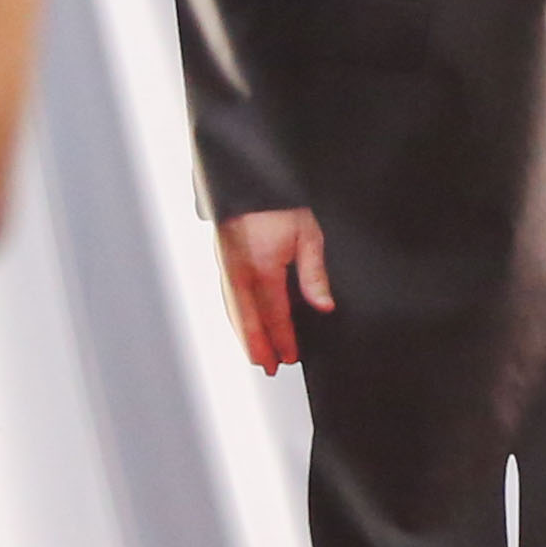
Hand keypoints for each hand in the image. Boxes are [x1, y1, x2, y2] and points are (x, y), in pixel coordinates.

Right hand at [217, 208, 331, 372]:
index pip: (275, 316)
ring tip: (254, 354)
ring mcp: (227, 267)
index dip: (283, 340)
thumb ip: (314, 274)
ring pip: (234, 312)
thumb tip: (323, 306)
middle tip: (267, 369)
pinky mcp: (222, 260)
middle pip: (249, 322)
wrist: (248, 177)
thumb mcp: (308, 233)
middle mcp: (239, 273)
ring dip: (244, 336)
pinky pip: (227, 297)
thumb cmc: (278, 202)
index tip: (290, 358)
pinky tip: (241, 322)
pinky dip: (234, 316)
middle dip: (259, 348)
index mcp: (263, 269)